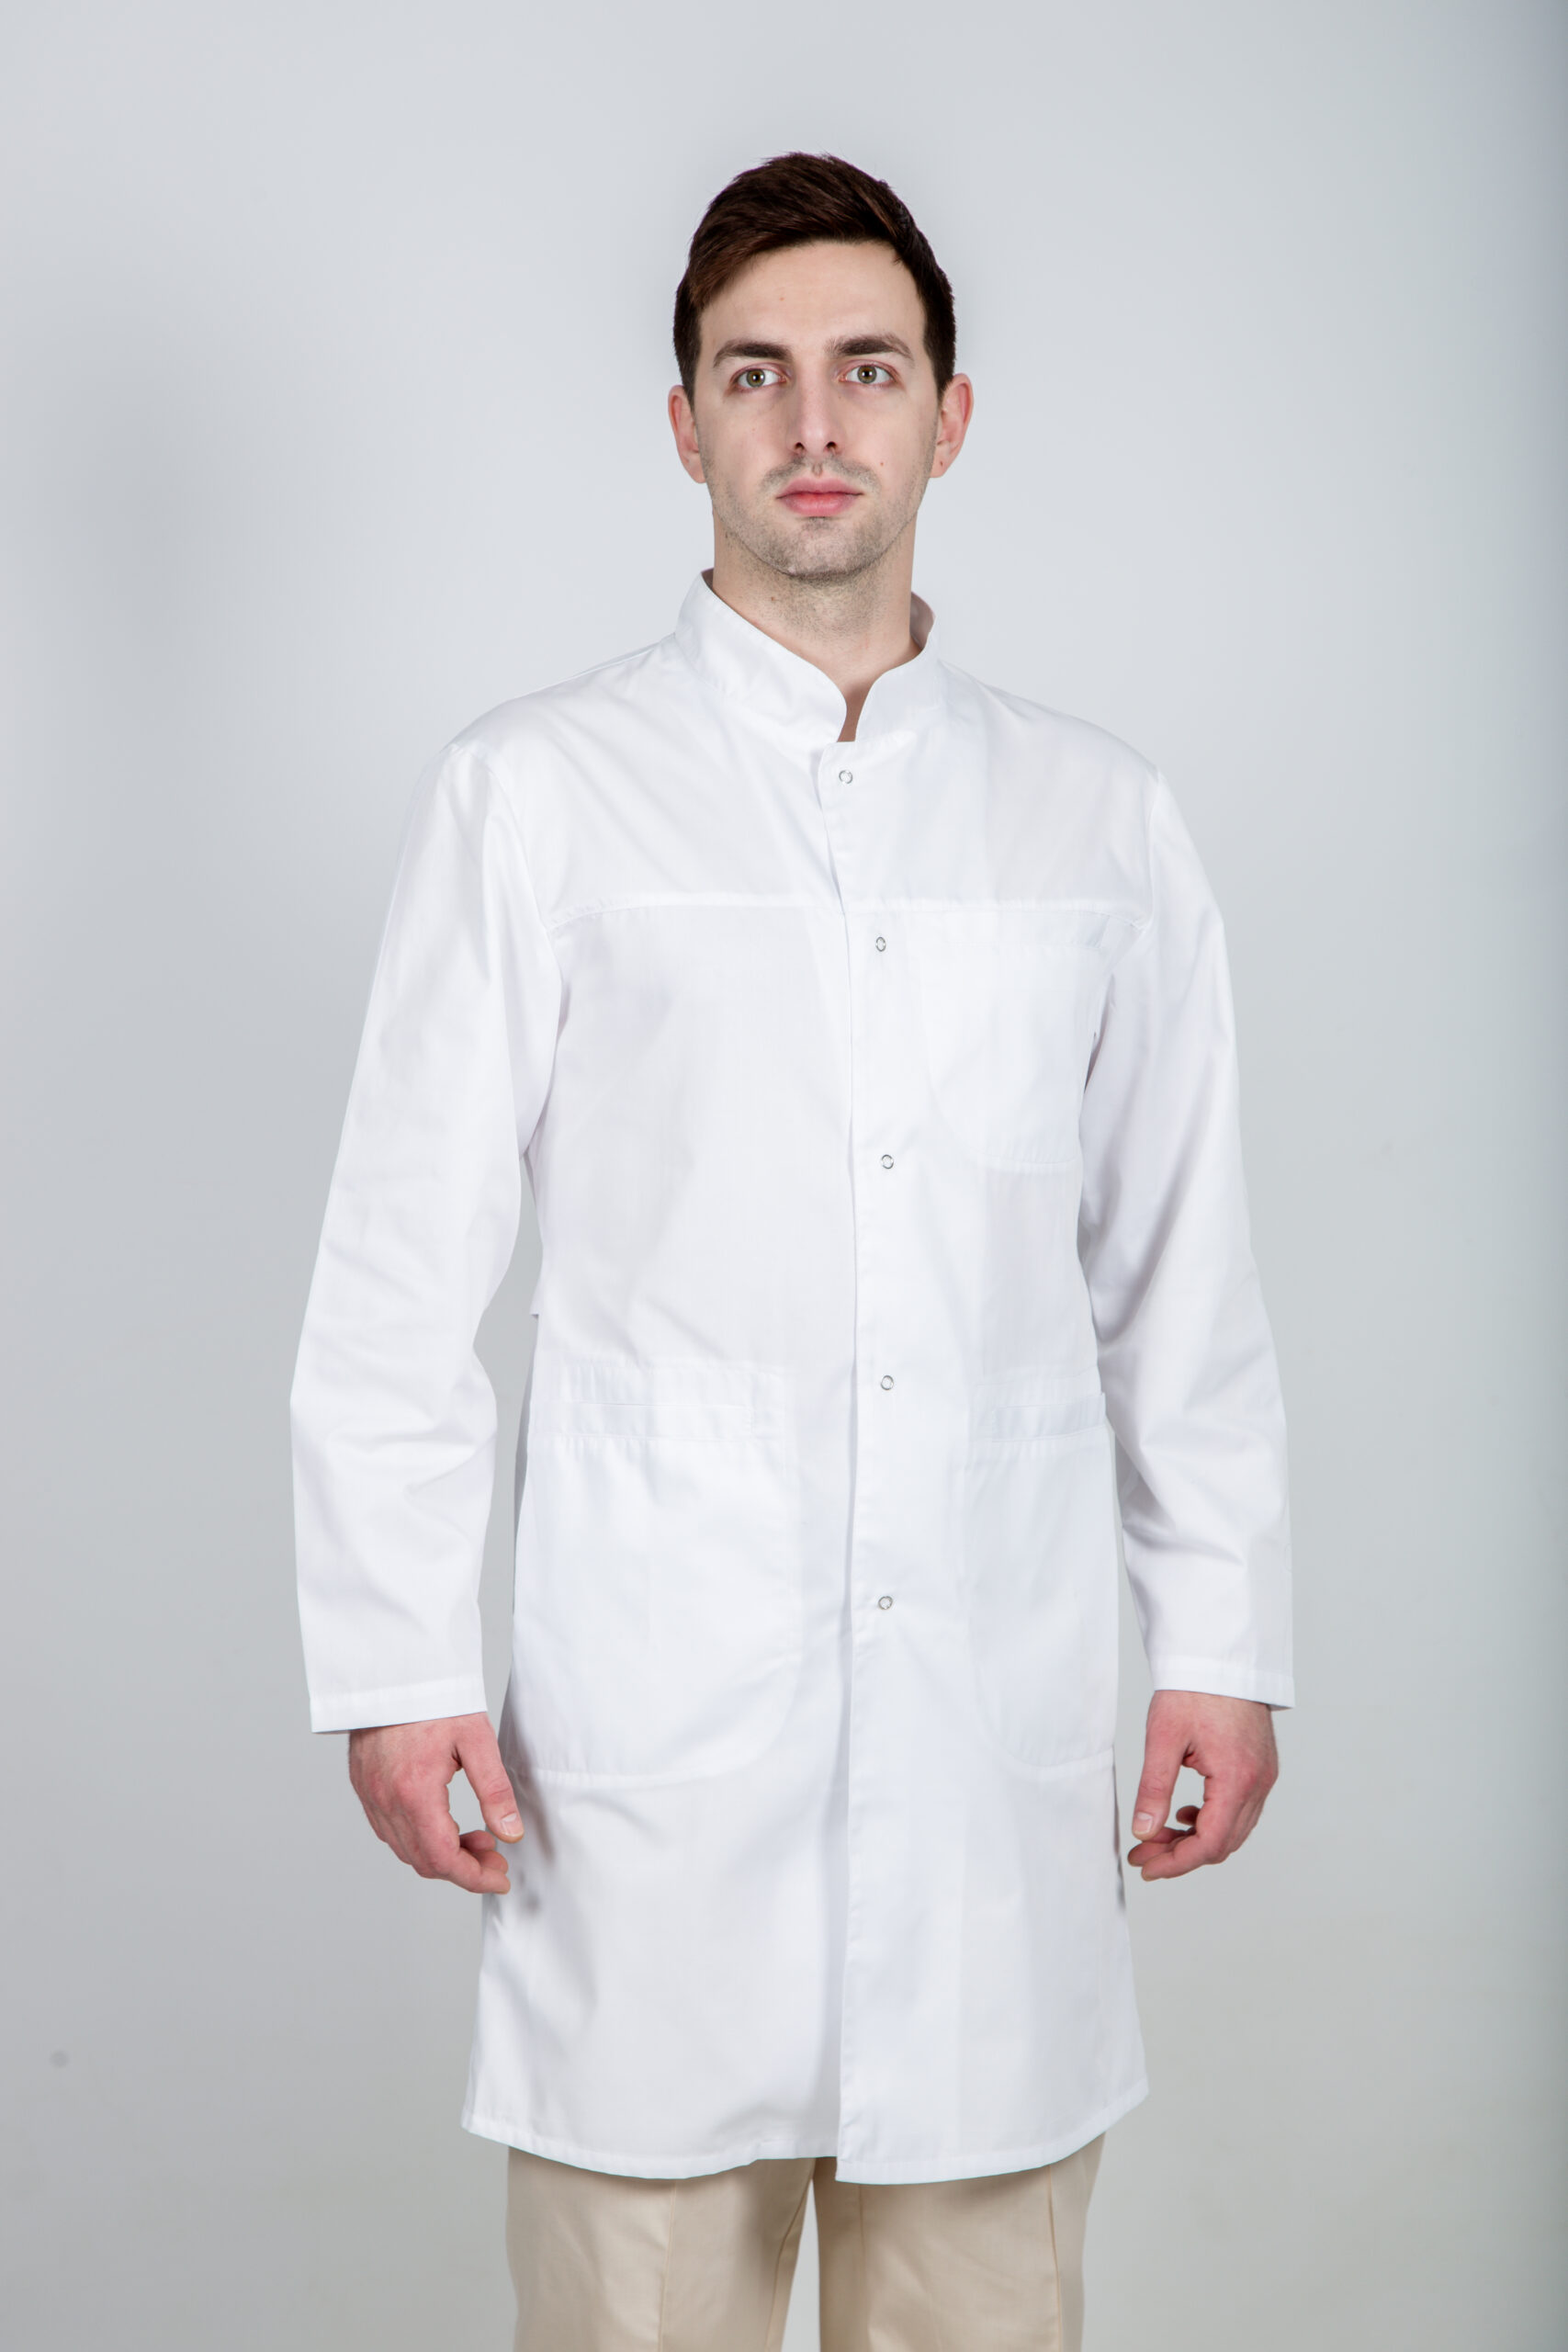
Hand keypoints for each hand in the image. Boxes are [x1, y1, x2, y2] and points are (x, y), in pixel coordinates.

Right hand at [347, 1711, 523, 1894]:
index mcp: (415, 1792)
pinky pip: (387, 1830)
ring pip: (404, 1850)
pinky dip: (417, 1838)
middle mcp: (385, 1800)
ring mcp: (369, 1794)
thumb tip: (510, 1834)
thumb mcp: (476, 1740)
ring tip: (475, 1837)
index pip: (443, 1859)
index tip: (499, 1878)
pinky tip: (442, 1823)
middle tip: (495, 1856)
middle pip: (423, 1861)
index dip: (474, 1877)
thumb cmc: (435, 1696)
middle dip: (463, 1868)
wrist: (394, 1668)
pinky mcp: (362, 1785)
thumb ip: (495, 1791)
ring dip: (440, 1854)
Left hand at [1127, 1690, 1276, 1881]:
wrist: (1221, 1657)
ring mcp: (1264, 1776)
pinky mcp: (1261, 1768)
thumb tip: (1143, 1832)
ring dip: (1197, 1839)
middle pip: (1223, 1843)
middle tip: (1144, 1852)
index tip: (1146, 1866)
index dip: (1176, 1863)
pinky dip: (1213, 1820)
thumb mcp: (1163, 1738)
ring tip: (1159, 1833)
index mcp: (1237, 1779)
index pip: (1209, 1843)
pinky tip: (1186, 1812)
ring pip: (1233, 1830)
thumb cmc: (1193, 1689)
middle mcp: (1258, 1783)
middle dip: (1181, 1854)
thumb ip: (1153, 1789)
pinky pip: (1241, 1810)